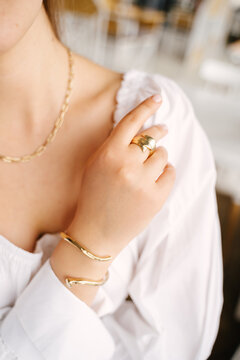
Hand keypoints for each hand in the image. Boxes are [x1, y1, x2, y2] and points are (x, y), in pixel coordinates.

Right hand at [66, 94, 175, 257]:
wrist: (96, 232)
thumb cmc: (93, 196)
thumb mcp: (95, 165)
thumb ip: (114, 146)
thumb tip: (140, 130)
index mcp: (108, 154)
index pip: (131, 122)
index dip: (146, 107)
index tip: (158, 97)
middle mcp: (126, 165)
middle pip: (152, 137)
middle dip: (158, 131)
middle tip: (162, 130)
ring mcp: (142, 182)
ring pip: (163, 155)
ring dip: (159, 157)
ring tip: (149, 168)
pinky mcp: (156, 198)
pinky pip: (170, 173)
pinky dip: (166, 173)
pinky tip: (155, 180)